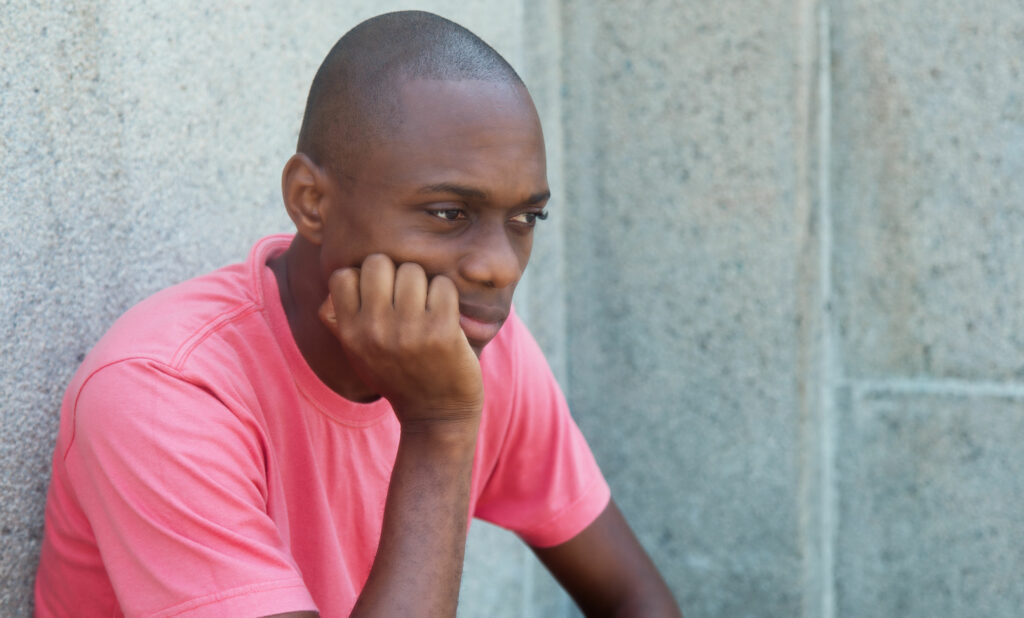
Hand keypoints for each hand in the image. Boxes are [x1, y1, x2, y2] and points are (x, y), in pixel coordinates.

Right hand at [318, 254, 483, 428]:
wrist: (435, 416)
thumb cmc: (397, 376)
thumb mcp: (357, 353)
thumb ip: (340, 318)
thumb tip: (337, 278)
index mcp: (350, 333)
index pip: (343, 275)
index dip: (363, 278)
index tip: (379, 295)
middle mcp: (374, 329)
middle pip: (378, 262)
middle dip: (394, 273)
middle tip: (407, 297)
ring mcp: (408, 329)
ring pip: (412, 270)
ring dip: (424, 284)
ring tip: (427, 308)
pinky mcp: (442, 331)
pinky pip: (443, 285)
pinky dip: (447, 295)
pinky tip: (446, 316)